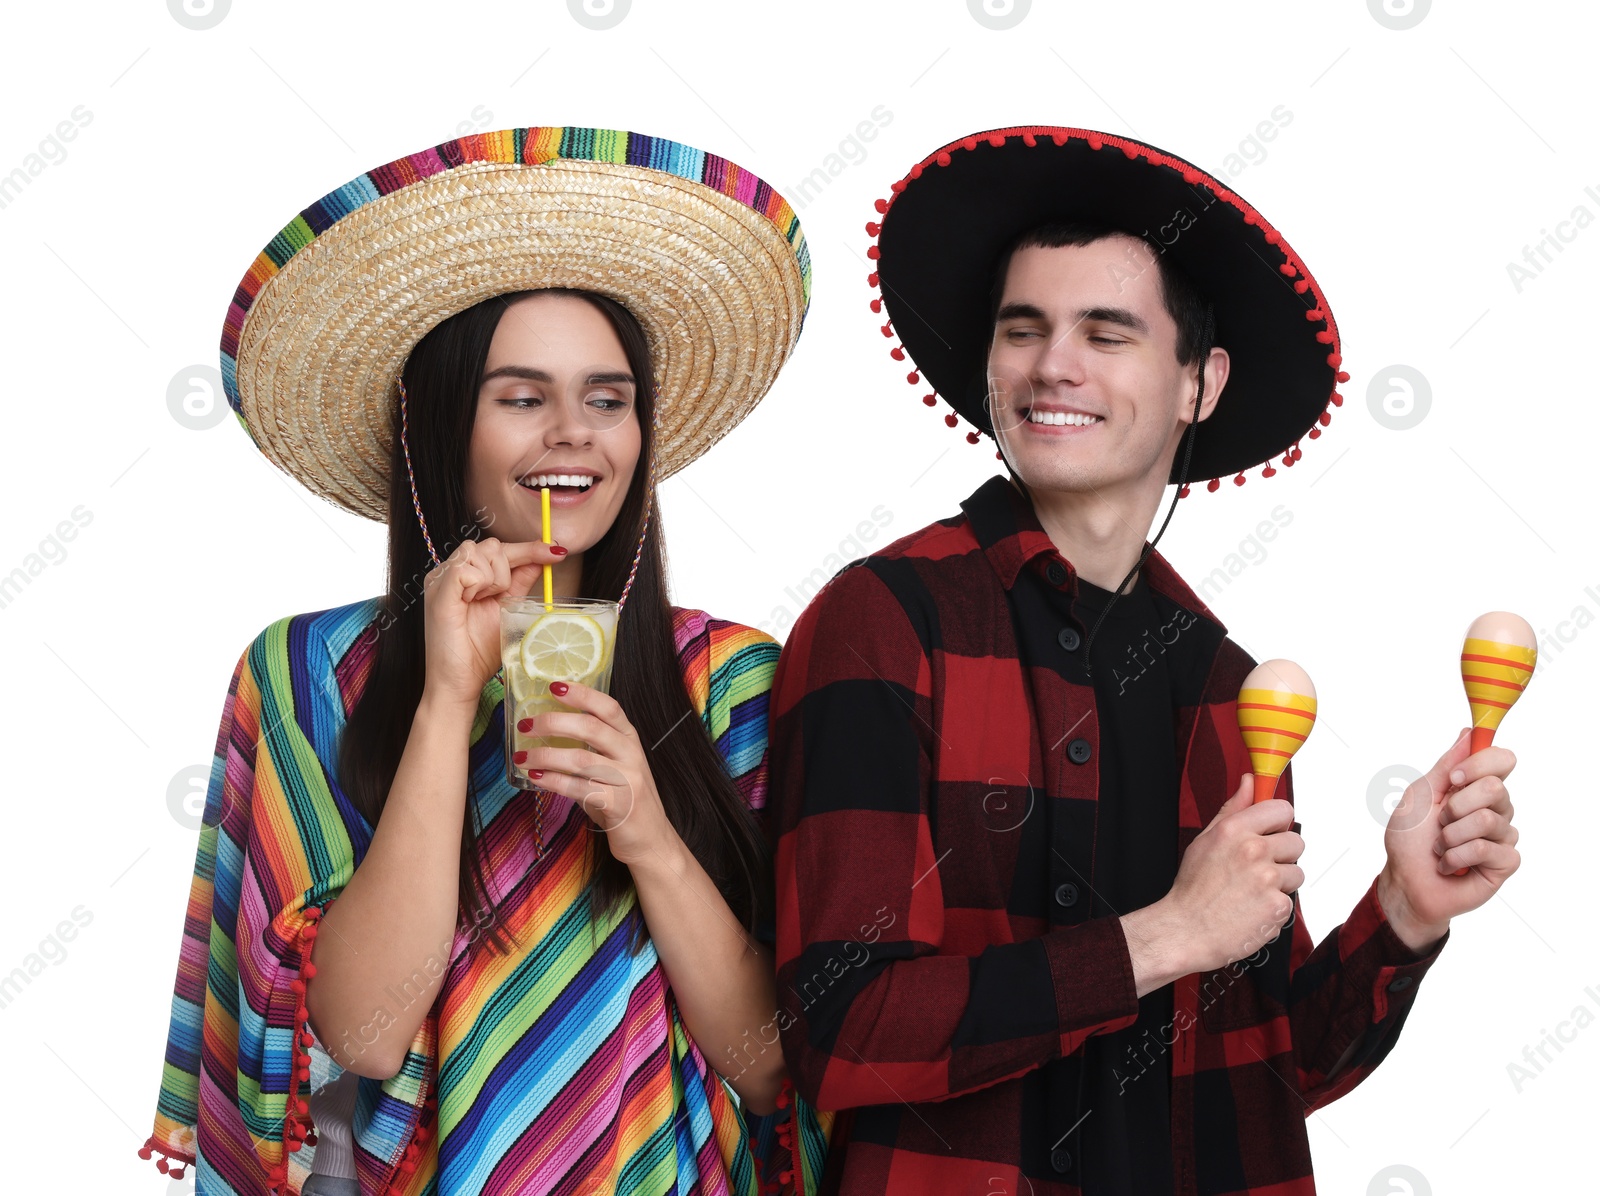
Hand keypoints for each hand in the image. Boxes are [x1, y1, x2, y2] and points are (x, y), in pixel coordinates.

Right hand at [421, 538, 565, 708]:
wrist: (460, 681)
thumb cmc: (479, 650)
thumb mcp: (508, 609)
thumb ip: (521, 581)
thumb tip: (543, 558)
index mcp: (466, 575)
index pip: (500, 548)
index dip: (530, 548)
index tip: (558, 551)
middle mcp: (450, 572)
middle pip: (492, 545)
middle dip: (506, 571)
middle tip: (497, 598)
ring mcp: (440, 579)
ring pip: (480, 551)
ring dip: (493, 579)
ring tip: (482, 603)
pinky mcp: (437, 590)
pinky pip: (466, 569)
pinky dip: (477, 585)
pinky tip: (471, 602)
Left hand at [520, 680, 674, 866]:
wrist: (651, 840)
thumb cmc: (624, 800)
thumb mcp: (613, 767)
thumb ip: (590, 749)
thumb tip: (547, 732)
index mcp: (629, 739)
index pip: (608, 707)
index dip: (582, 694)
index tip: (554, 686)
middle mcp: (631, 754)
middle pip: (591, 727)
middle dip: (554, 722)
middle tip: (526, 725)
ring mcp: (628, 778)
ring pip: (581, 759)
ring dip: (546, 755)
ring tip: (523, 756)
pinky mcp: (619, 804)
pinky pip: (579, 788)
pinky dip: (553, 782)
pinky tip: (536, 778)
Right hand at [1163, 773, 1305, 972]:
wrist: (1185, 930)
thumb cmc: (1193, 888)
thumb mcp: (1206, 840)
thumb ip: (1233, 808)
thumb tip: (1248, 781)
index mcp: (1234, 829)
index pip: (1282, 809)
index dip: (1278, 822)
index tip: (1270, 832)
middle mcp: (1254, 850)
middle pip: (1296, 842)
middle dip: (1282, 855)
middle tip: (1257, 870)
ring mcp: (1268, 879)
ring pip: (1297, 873)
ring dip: (1280, 883)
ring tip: (1252, 892)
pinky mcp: (1277, 906)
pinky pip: (1289, 901)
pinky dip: (1274, 908)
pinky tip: (1252, 910)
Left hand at [1379, 727, 1519, 946]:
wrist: (1404, 880)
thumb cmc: (1409, 838)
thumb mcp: (1421, 794)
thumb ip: (1447, 764)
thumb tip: (1468, 732)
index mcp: (1476, 788)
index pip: (1503, 760)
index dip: (1481, 764)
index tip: (1454, 778)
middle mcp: (1495, 808)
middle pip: (1496, 788)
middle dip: (1456, 806)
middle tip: (1440, 822)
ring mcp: (1502, 836)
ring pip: (1488, 820)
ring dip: (1451, 835)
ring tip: (1441, 846)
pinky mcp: (1505, 863)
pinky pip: (1488, 849)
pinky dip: (1456, 856)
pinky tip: (1450, 864)